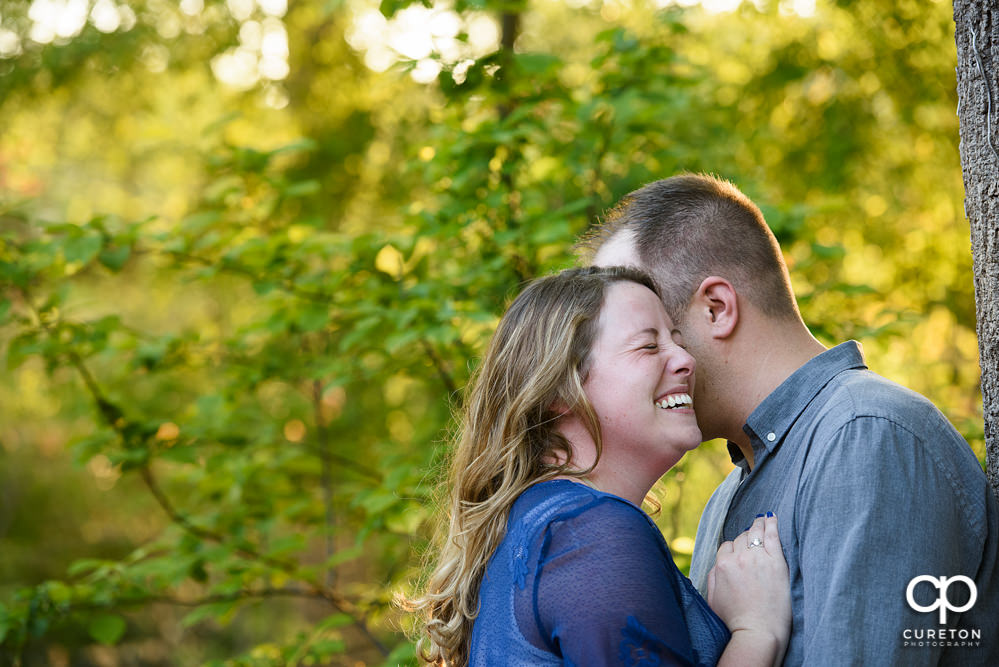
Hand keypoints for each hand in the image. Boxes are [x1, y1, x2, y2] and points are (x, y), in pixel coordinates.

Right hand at [707, 515, 790, 661]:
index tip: (739, 551)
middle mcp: (738, 558)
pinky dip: (772, 525)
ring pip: (756, 533)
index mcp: (721, 566)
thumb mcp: (712, 598)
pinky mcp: (776, 563)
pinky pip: (772, 536)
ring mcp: (758, 559)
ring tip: (762, 520)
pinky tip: (772, 518)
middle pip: (741, 538)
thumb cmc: (734, 620)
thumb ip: (712, 577)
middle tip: (752, 536)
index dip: (733, 549)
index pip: (726, 546)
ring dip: (758, 525)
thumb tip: (717, 564)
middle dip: (746, 538)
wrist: (757, 632)